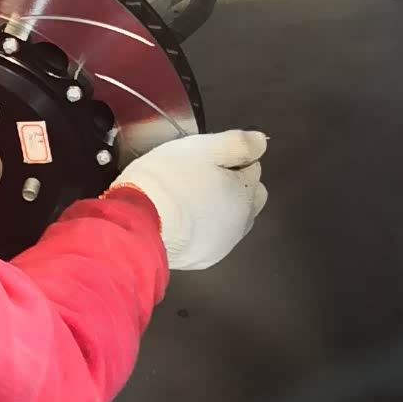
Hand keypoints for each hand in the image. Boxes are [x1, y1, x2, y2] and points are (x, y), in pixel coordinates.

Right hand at [112, 130, 267, 270]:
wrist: (141, 225)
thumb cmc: (170, 180)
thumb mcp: (203, 148)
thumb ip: (237, 143)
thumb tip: (261, 142)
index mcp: (245, 191)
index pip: (253, 167)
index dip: (231, 158)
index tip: (207, 158)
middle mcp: (242, 221)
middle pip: (250, 197)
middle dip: (235, 186)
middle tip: (202, 177)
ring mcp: (224, 244)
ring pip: (232, 220)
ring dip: (220, 208)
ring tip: (189, 199)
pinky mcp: (204, 259)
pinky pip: (212, 238)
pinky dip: (204, 227)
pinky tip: (182, 220)